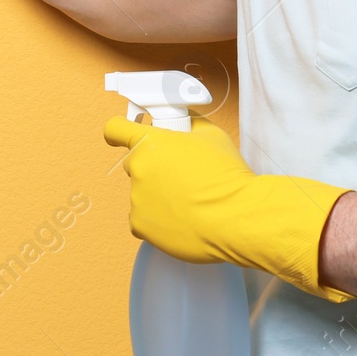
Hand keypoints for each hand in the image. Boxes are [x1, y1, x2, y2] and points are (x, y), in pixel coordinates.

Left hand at [104, 115, 355, 300]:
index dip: (119, 130)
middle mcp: (139, 172)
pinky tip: (189, 223)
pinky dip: (166, 223)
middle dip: (155, 169)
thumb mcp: (212, 139)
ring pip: (146, 197)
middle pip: (136, 165)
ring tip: (194, 204)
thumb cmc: (232, 174)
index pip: (116, 129)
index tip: (122, 132)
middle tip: (182, 177)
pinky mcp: (146, 230)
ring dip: (162, 198)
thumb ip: (189, 131)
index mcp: (151, 143)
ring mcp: (140, 203)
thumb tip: (183, 125)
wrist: (241, 218)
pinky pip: (152, 223)